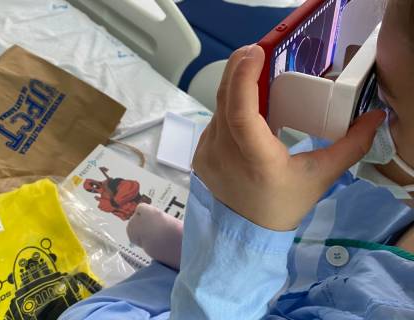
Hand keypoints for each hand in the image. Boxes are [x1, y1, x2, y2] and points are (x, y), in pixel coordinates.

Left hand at [193, 45, 385, 230]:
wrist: (247, 231)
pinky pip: (214, 123)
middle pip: (225, 100)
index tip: (256, 52)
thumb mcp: (321, 175)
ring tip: (255, 83)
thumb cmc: (285, 202)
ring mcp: (208, 155)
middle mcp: (225, 155)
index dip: (244, 78)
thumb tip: (373, 118)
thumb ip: (350, 146)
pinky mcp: (200, 156)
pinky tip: (243, 113)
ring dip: (236, 91)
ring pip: (219, 110)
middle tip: (256, 52)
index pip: (241, 112)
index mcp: (256, 160)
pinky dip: (228, 111)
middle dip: (238, 70)